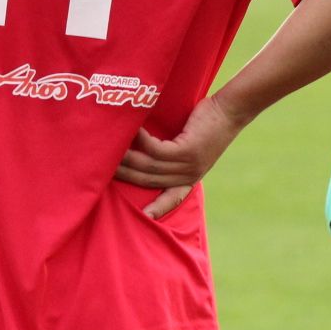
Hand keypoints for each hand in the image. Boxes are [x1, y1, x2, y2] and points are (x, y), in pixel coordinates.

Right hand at [115, 96, 246, 218]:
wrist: (230, 111)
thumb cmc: (208, 122)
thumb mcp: (190, 143)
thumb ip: (171, 151)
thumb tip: (141, 146)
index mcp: (190, 176)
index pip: (173, 197)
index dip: (158, 207)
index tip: (144, 218)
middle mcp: (189, 175)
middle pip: (149, 180)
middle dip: (123, 174)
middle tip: (100, 166)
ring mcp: (189, 165)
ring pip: (150, 166)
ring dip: (126, 158)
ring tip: (108, 147)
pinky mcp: (188, 151)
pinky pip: (157, 150)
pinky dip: (141, 141)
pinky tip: (130, 130)